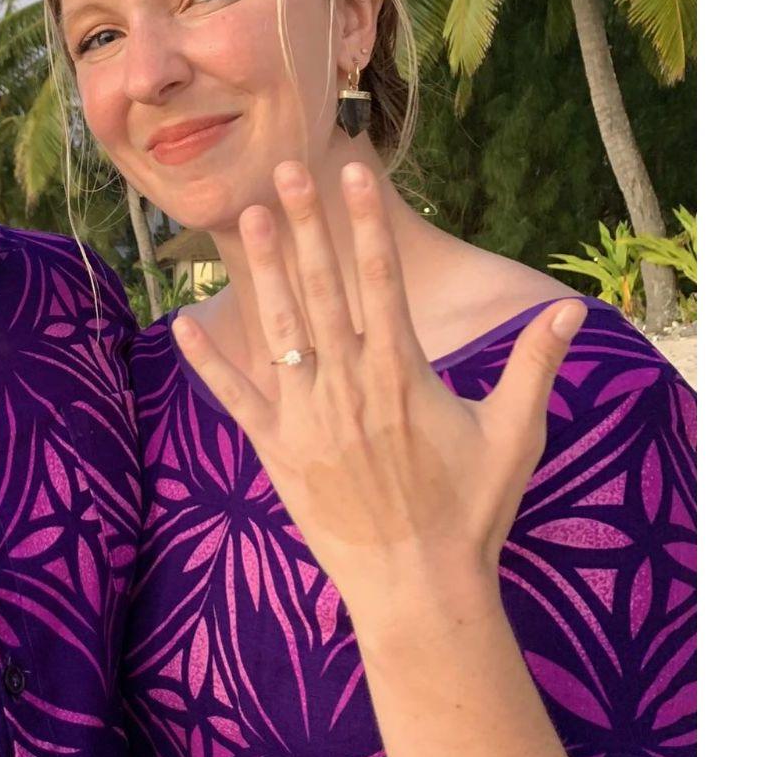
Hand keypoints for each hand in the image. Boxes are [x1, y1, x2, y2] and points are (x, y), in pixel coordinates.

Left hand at [173, 161, 584, 651]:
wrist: (419, 587)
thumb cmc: (471, 511)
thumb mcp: (515, 435)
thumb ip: (534, 366)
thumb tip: (571, 309)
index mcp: (402, 373)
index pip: (381, 279)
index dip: (367, 221)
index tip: (355, 170)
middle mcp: (348, 385)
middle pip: (322, 289)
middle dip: (306, 224)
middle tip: (286, 169)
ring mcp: (307, 417)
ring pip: (278, 329)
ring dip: (263, 271)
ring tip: (250, 218)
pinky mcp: (277, 452)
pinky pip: (235, 398)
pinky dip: (209, 362)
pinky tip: (185, 322)